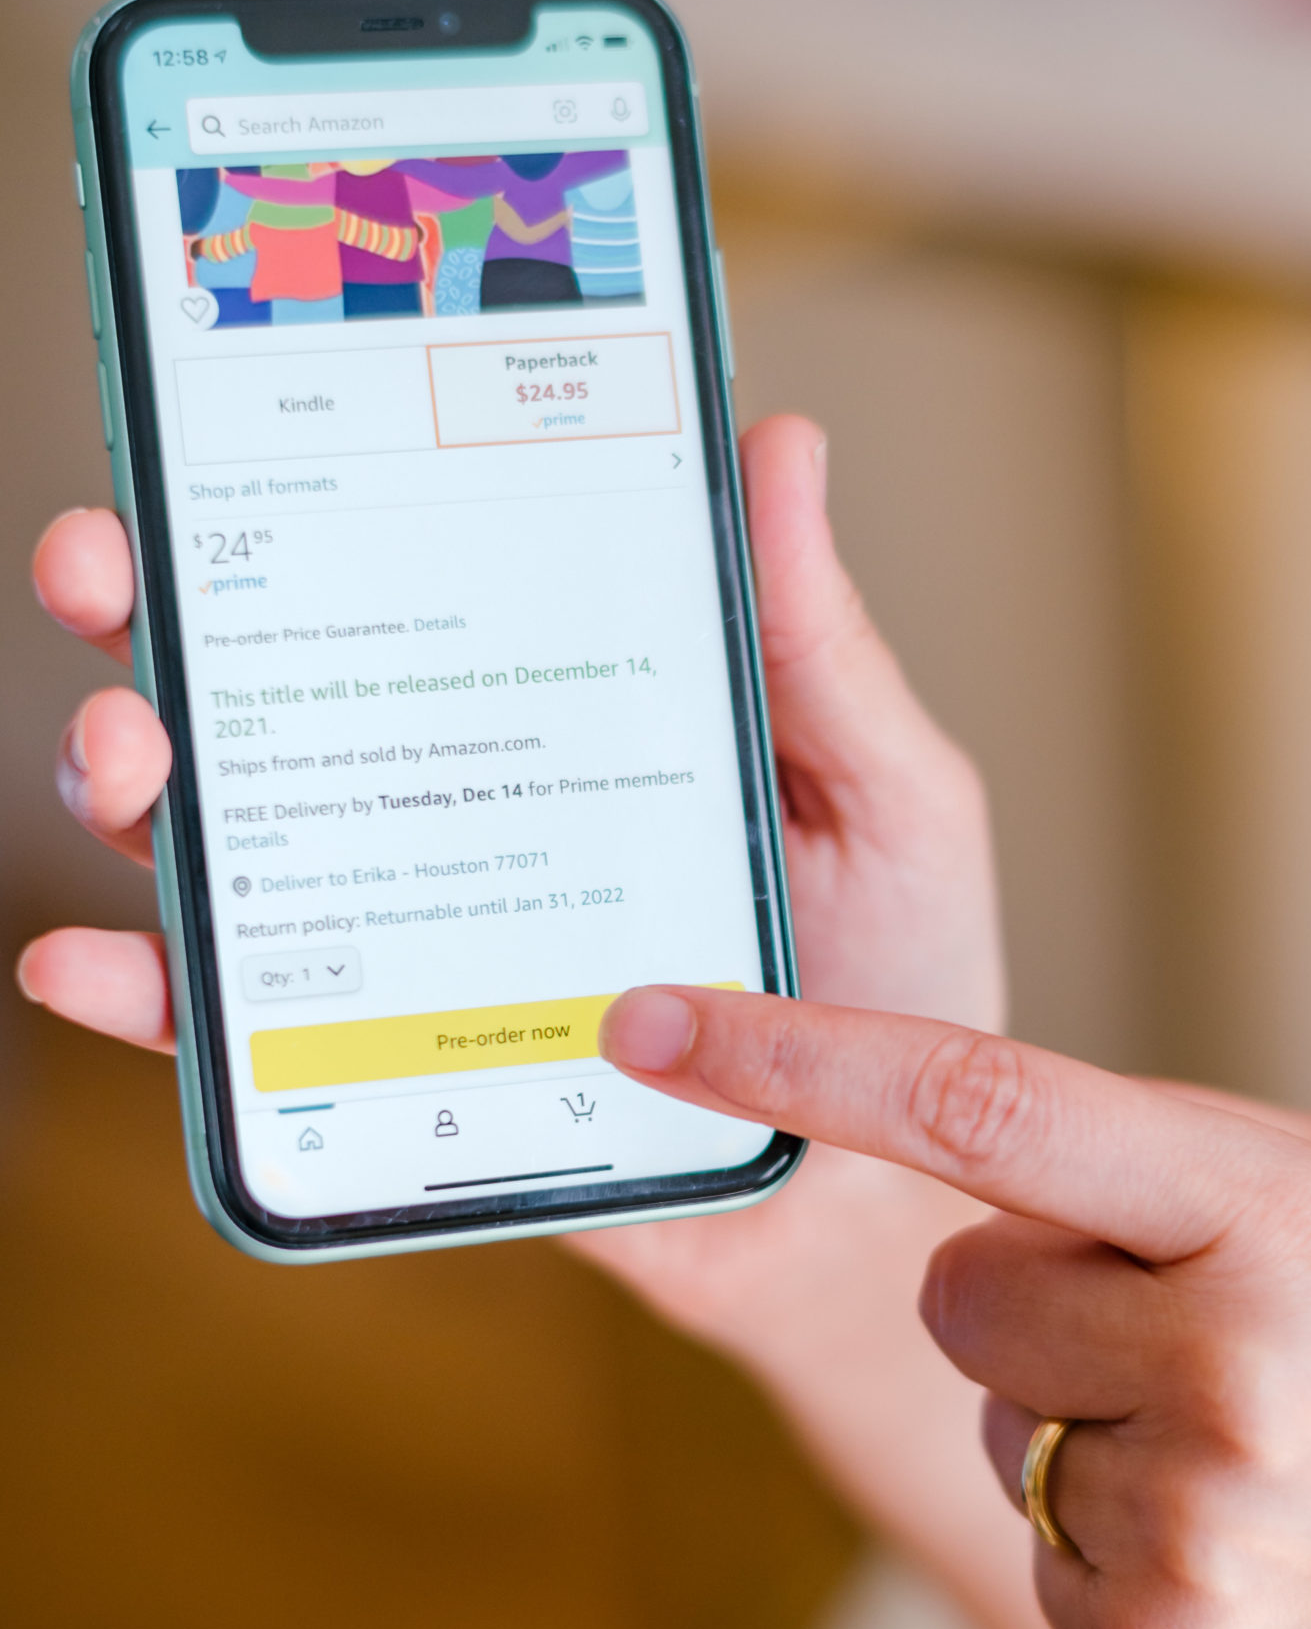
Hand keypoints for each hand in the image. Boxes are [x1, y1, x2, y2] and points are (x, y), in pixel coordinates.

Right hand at [16, 418, 1005, 1389]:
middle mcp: (467, 802)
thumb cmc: (901, 983)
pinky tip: (91, 966)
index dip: (309, 494)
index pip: (417, 575)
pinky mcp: (398, 1066)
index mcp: (571, 707)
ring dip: (133, 781)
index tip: (231, 417)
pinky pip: (247, 1034)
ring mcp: (420, 934)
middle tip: (111, 570)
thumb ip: (822, 647)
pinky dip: (152, 1001)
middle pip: (277, 685)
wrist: (876, 1212)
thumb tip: (780, 446)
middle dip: (156, 612)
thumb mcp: (889, 795)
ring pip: (229, 836)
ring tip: (126, 760)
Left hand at [597, 983, 1310, 1628]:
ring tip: (1262, 1470)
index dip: (795, 1058)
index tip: (652, 1025)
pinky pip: (1039, 1558)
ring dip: (1095, 1442)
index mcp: (1267, 1205)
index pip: (980, 1097)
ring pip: (1002, 1433)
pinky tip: (1251, 1563)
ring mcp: (1185, 1523)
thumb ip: (1161, 1167)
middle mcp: (1221, 1356)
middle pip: (959, 1291)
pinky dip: (1118, 1558)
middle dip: (1033, 1308)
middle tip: (1195, 1351)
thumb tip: (955, 1167)